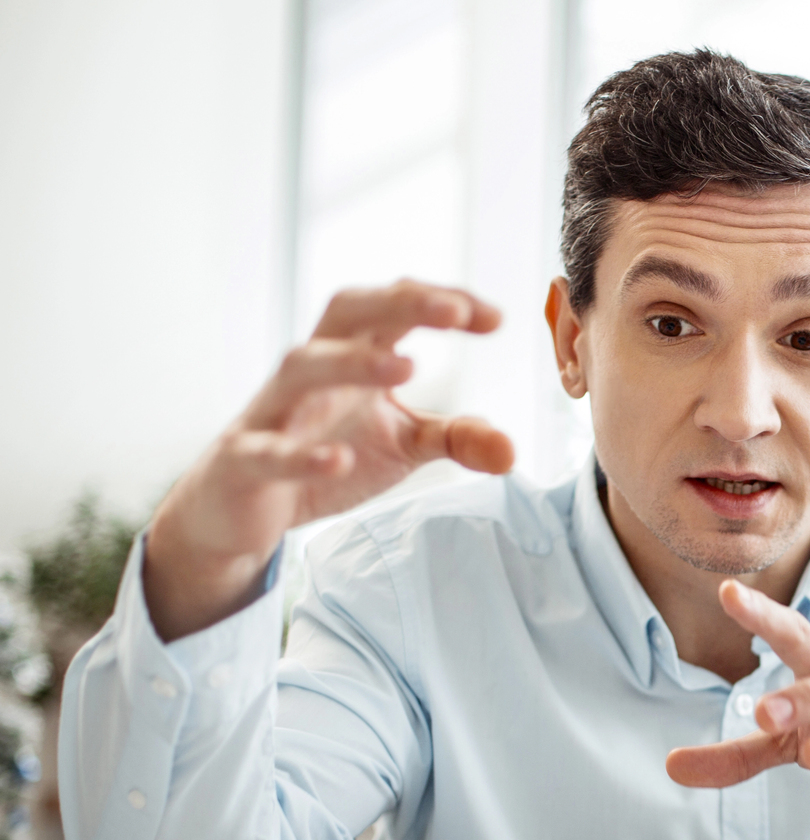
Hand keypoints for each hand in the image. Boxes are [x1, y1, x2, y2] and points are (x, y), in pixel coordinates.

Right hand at [144, 280, 511, 641]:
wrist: (240, 509)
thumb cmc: (326, 454)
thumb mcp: (401, 444)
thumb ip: (455, 438)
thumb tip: (512, 449)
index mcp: (350, 357)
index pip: (393, 310)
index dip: (440, 303)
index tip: (496, 316)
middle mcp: (311, 373)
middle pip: (345, 313)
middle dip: (399, 304)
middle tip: (455, 310)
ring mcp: (273, 412)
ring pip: (302, 368)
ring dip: (354, 363)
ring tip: (407, 368)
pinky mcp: (243, 461)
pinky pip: (267, 450)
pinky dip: (301, 453)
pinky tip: (339, 459)